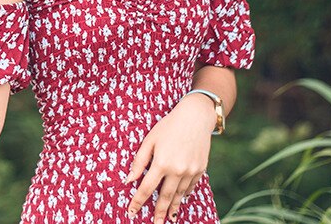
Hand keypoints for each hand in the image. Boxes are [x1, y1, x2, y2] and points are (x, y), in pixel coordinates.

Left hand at [123, 93, 215, 222]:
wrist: (196, 117)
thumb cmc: (168, 126)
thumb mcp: (150, 140)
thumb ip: (139, 161)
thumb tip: (129, 180)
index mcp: (161, 163)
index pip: (146, 188)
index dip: (138, 201)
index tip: (132, 212)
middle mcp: (177, 170)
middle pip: (165, 197)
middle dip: (159, 212)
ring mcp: (191, 171)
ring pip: (180, 195)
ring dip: (173, 207)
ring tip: (168, 218)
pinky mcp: (200, 170)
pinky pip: (191, 187)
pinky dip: (185, 195)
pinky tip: (181, 200)